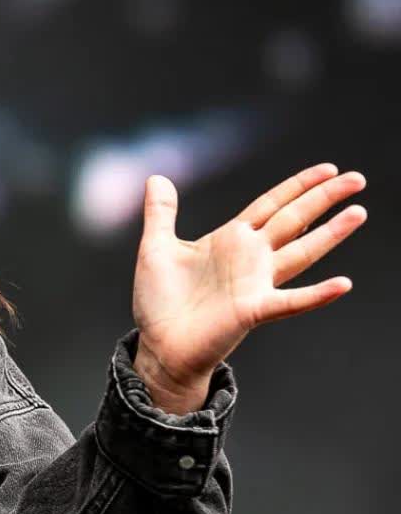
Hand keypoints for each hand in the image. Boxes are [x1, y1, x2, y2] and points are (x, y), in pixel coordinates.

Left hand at [130, 163, 366, 412]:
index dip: (298, 186)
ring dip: (330, 235)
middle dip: (324, 198)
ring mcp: (255, 284)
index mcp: (231, 240)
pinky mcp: (252, 311)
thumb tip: (157, 177)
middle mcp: (250, 258)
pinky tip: (341, 284)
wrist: (159, 345)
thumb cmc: (160, 301)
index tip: (328, 168)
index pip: (271, 205)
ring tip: (358, 213)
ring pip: (301, 253)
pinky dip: (316, 295)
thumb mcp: (155, 248)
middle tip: (357, 178)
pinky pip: (290, 302)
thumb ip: (160, 212)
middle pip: (294, 220)